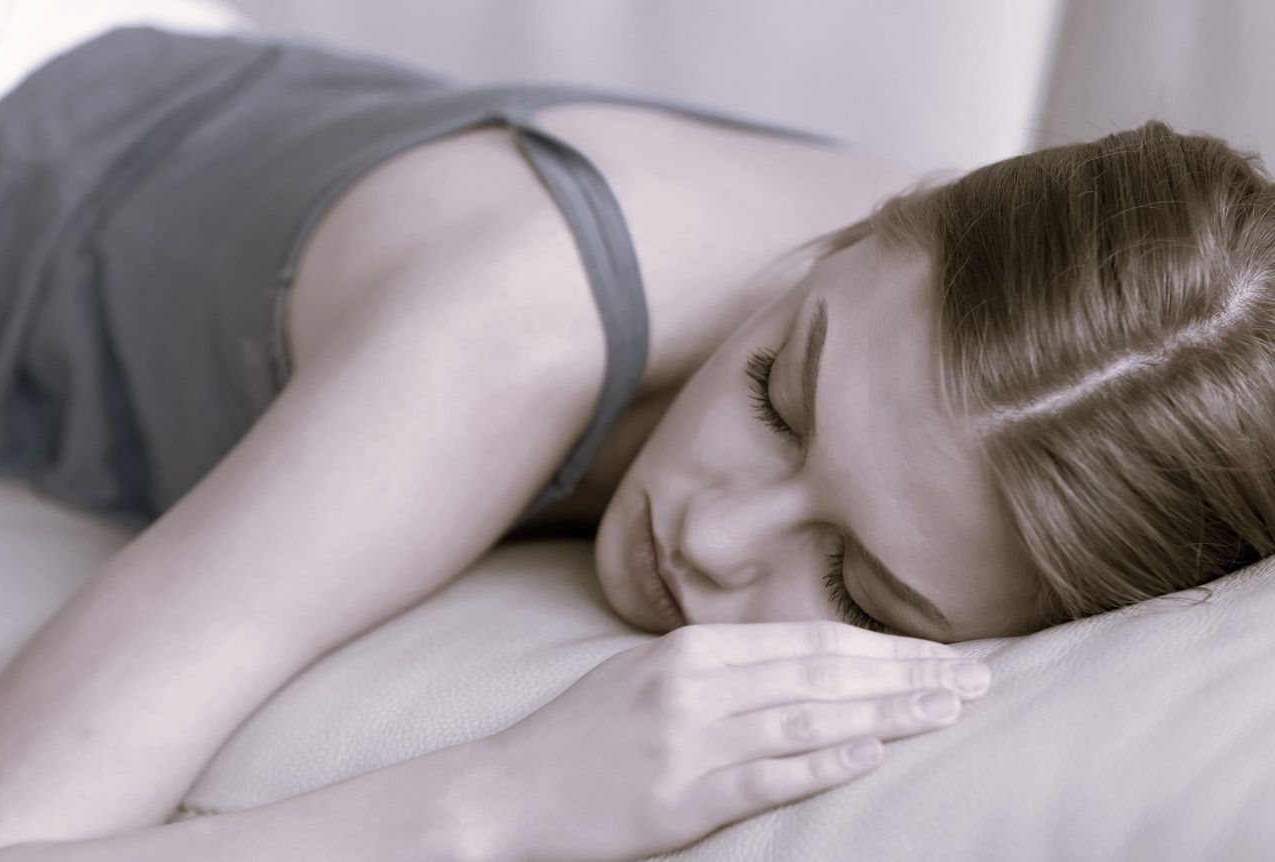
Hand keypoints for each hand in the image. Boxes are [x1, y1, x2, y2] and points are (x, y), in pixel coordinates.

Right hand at [482, 621, 989, 861]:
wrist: (505, 790)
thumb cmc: (580, 736)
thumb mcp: (644, 678)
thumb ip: (717, 669)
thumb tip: (796, 668)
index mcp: (690, 651)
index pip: (807, 640)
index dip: (882, 647)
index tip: (940, 653)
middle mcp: (695, 683)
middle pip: (821, 670)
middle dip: (906, 673)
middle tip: (977, 678)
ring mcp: (688, 738)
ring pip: (808, 715)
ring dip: (887, 711)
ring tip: (949, 711)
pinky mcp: (680, 796)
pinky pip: (765, 775)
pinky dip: (823, 761)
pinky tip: (871, 752)